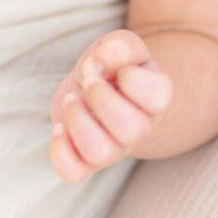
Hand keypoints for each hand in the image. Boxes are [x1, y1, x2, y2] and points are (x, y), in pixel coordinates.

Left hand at [48, 29, 173, 182]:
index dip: (131, 77)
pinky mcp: (86, 162)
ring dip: (77, 120)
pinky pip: (73, 172)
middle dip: (99, 96)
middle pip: (131, 130)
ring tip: (72, 100)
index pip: (159, 97)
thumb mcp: (121, 45)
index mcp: (156, 98)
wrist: (102, 88)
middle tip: (88, 80)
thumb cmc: (115, 65)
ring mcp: (114, 150)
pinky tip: (59, 127)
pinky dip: (59, 149)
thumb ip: (119, 46)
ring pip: (101, 153)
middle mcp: (140, 130)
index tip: (118, 69)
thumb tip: (100, 62)